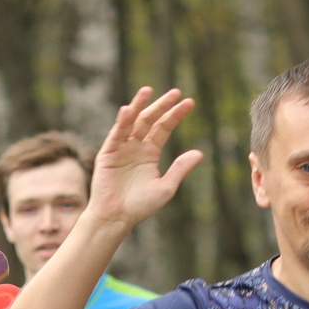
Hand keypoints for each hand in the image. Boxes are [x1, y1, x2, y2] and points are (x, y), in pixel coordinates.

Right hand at [87, 87, 204, 228]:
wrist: (117, 217)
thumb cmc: (140, 206)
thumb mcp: (166, 187)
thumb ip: (180, 169)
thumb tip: (200, 153)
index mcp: (150, 152)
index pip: (164, 127)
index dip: (175, 115)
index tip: (189, 103)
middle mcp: (136, 146)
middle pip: (150, 120)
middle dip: (162, 105)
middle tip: (176, 92)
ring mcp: (121, 147)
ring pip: (132, 121)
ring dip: (139, 106)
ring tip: (148, 90)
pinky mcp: (108, 153)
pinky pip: (116, 134)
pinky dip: (121, 122)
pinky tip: (128, 110)